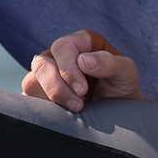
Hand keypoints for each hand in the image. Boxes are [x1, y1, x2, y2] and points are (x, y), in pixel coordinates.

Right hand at [21, 29, 143, 110]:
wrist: (121, 115)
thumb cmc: (123, 88)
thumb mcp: (126, 73)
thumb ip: (110, 63)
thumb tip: (83, 60)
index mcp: (82, 42)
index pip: (63, 46)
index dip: (68, 68)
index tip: (82, 90)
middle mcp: (61, 55)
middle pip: (42, 64)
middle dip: (57, 87)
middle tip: (78, 105)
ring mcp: (48, 75)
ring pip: (32, 82)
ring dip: (52, 99)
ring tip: (76, 110)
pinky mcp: (40, 94)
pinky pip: (30, 100)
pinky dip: (45, 109)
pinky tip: (64, 115)